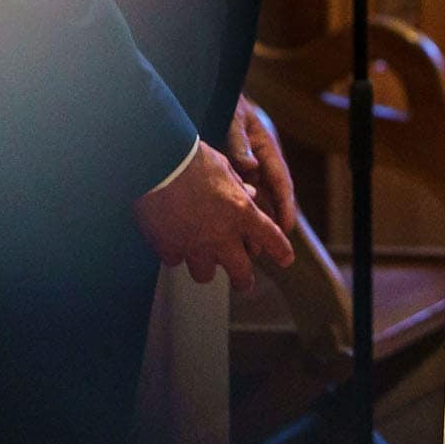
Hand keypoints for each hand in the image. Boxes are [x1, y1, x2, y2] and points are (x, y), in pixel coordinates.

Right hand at [133, 140, 292, 290]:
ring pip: (205, 274)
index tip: (286, 260)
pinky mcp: (168, 248)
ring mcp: (194, 246)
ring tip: (203, 258)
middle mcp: (221, 235)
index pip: (271, 238)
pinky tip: (173, 240)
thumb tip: (248, 195)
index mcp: (242, 213)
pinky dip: (176, 253)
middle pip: (240, 272)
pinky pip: (176, 260)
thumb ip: (238, 188)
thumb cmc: (194, 159)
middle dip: (244, 281)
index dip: (281, 251)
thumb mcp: (226, 168)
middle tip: (244, 284)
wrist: (158, 164)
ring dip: (206, 266)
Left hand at [225, 95, 296, 234]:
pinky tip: (224, 230)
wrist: (211, 92)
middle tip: (262, 248)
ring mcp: (245, 167)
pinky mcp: (229, 171)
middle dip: (267, 223)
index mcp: (267, 148)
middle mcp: (259, 161)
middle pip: (268, 197)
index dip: (285, 206)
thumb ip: (241, 142)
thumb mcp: (235, 119)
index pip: (281, 181)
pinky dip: (232, 213)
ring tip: (244, 248)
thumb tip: (250, 165)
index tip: (287, 227)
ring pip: (251, 200)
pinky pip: (234, 195)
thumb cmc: (228, 103)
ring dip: (249, 222)